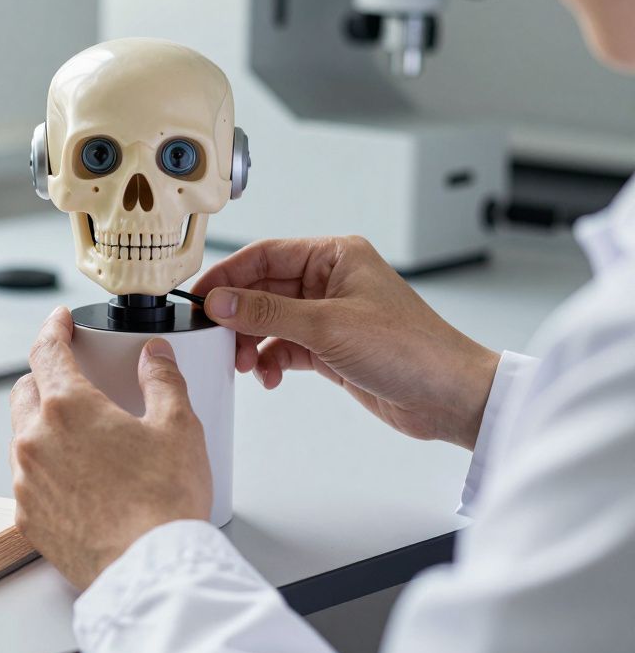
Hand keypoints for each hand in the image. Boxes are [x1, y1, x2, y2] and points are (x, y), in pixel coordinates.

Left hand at [9, 307, 210, 589]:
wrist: (150, 570)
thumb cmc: (164, 502)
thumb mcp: (178, 426)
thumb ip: (162, 380)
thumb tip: (154, 357)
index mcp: (67, 407)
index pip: (46, 350)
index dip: (53, 328)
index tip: (59, 321)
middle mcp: (35, 440)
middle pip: (25, 391)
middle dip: (45, 378)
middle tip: (75, 381)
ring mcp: (26, 481)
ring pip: (23, 437)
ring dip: (44, 427)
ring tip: (84, 437)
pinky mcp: (27, 517)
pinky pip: (28, 479)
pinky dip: (46, 469)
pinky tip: (78, 480)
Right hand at [192, 236, 500, 449]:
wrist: (450, 397)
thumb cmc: (411, 350)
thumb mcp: (328, 326)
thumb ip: (267, 312)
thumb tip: (219, 301)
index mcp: (335, 256)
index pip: (265, 255)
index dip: (228, 275)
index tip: (200, 298)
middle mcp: (330, 281)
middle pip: (263, 289)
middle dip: (238, 316)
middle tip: (216, 338)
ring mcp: (330, 315)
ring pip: (270, 321)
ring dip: (252, 342)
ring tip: (245, 364)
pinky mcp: (330, 347)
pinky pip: (284, 346)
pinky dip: (271, 361)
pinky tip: (269, 376)